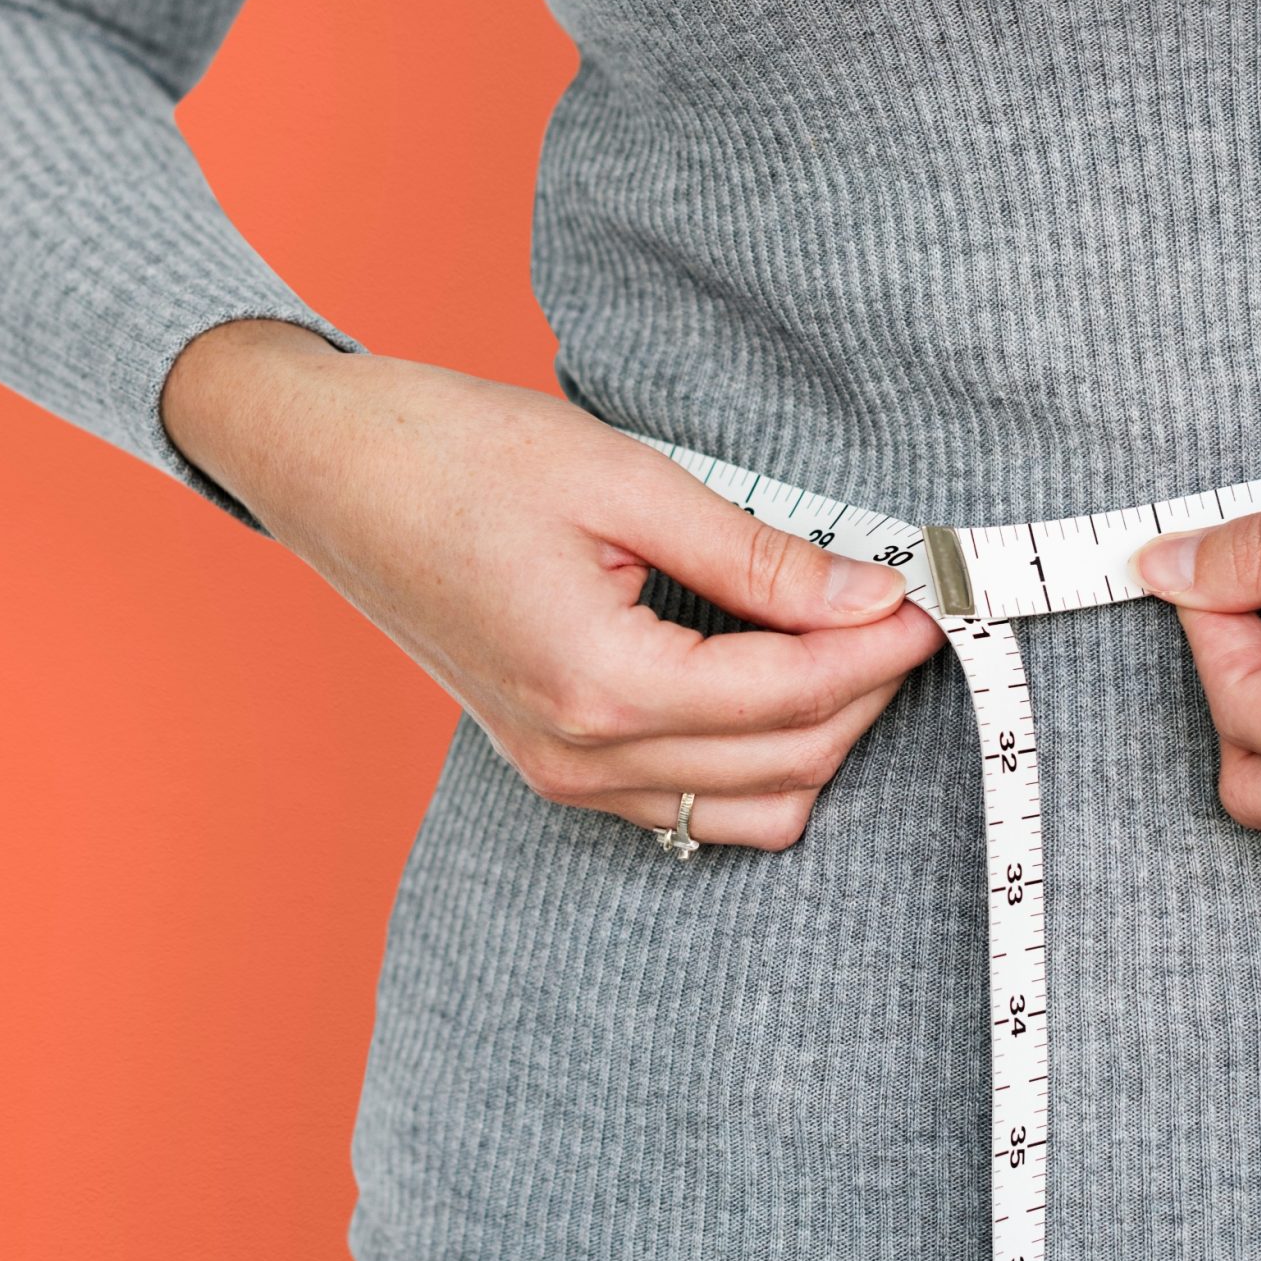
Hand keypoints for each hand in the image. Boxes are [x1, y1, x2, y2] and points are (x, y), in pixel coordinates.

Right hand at [162, 319, 944, 847]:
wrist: (325, 468)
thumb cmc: (453, 451)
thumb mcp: (624, 478)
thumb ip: (757, 555)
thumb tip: (871, 593)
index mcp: (598, 682)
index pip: (794, 696)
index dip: (881, 647)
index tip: (934, 594)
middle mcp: (579, 756)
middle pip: (789, 766)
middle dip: (866, 692)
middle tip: (907, 605)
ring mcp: (562, 774)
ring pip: (751, 809)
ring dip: (821, 735)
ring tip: (852, 636)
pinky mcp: (554, 765)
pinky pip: (692, 804)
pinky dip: (760, 758)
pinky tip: (780, 672)